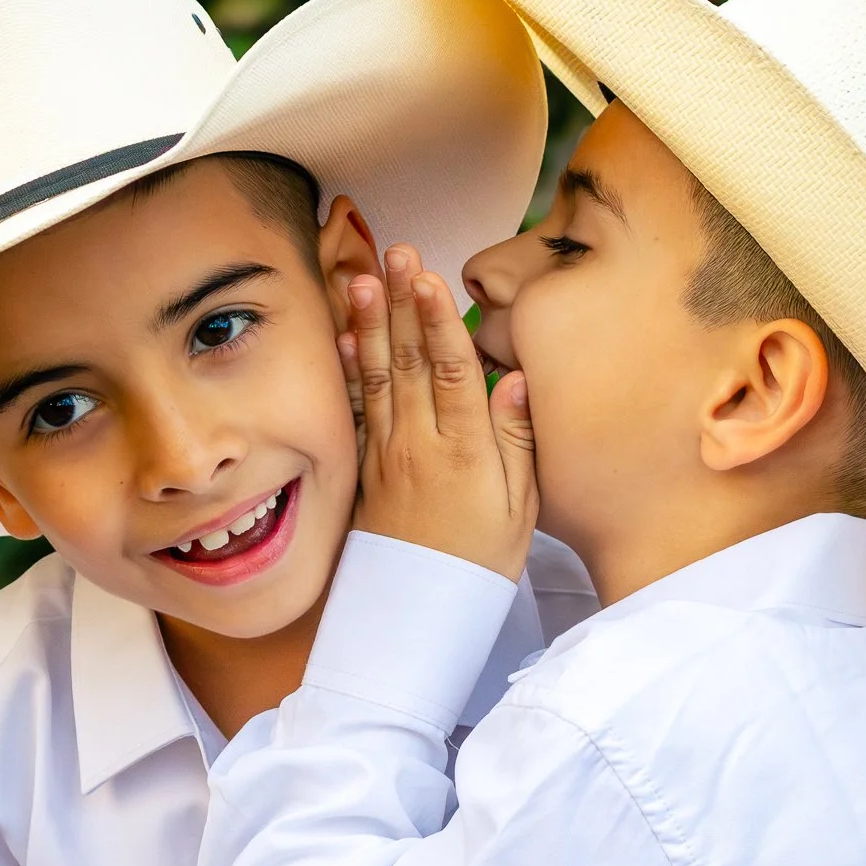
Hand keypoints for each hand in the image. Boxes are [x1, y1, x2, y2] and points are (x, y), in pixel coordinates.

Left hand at [338, 243, 536, 580]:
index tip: (428, 277)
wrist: (419, 614)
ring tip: (363, 277)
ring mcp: (389, 453)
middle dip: (403, 302)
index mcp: (466, 452)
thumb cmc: (482, 560)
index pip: (450, 372)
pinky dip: (351, 369)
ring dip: (372, 322)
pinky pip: (358, 408)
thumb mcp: (521, 510)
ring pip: (380, 376)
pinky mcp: (368, 466)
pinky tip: (345, 336)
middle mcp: (421, 445)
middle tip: (395, 251)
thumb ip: (518, 442)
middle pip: (410, 362)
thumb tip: (514, 378)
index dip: (439, 321)